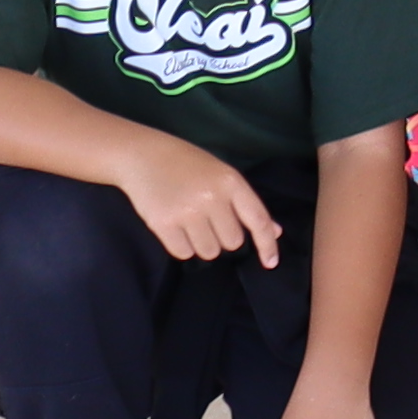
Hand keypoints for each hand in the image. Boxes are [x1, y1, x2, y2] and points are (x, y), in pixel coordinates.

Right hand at [120, 138, 295, 268]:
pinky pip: (183, 253)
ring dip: (202, 243)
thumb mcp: (222, 175)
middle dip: (222, 236)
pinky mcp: (163, 224)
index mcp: (231, 182)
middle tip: (207, 218)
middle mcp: (212, 197)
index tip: (270, 263)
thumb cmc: (188, 165)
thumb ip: (247, 204)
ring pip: (209, 252)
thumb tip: (274, 231)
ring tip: (189, 220)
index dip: (267, 245)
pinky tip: (175, 226)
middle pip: (232, 242)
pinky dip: (181, 246)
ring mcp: (187, 211)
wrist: (143, 155)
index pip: (258, 219)